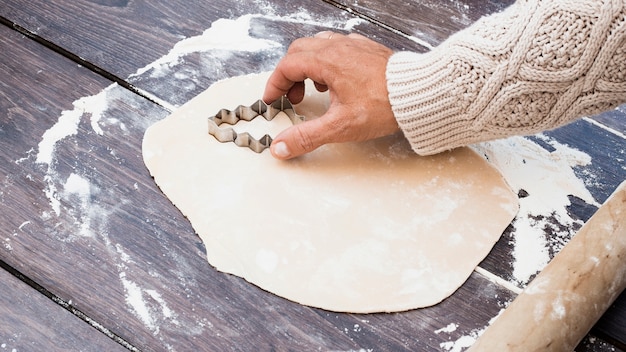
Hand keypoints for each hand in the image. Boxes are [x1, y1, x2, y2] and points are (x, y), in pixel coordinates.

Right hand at [263, 31, 398, 159]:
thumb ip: (307, 136)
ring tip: (315, 90)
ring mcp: (354, 45)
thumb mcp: (340, 126)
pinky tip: (338, 82)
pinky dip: (328, 62)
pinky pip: (338, 48)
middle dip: (290, 75)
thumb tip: (281, 147)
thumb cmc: (385, 104)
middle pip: (299, 51)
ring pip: (318, 46)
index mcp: (326, 60)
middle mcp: (338, 47)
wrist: (421, 93)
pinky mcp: (367, 50)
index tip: (273, 100)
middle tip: (292, 97)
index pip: (287, 66)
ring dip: (308, 67)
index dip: (275, 84)